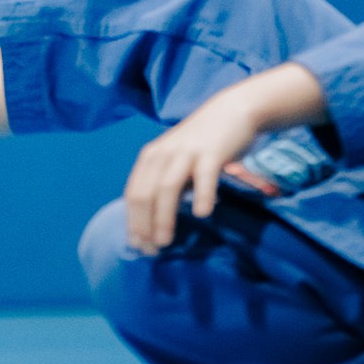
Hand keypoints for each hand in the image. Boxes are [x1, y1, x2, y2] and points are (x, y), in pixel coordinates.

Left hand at [123, 62, 327, 252]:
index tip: (137, 248)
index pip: (133, 193)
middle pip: (145, 192)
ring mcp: (185, 152)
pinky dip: (201, 194)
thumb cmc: (201, 144)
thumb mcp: (174, 162)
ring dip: (163, 216)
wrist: (231, 112)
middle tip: (149, 251)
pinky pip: (204, 175)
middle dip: (143, 224)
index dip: (133, 221)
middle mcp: (162, 153)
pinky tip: (202, 214)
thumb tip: (153, 225)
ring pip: (167, 187)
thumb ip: (164, 186)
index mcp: (150, 157)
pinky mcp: (210, 152)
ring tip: (164, 241)